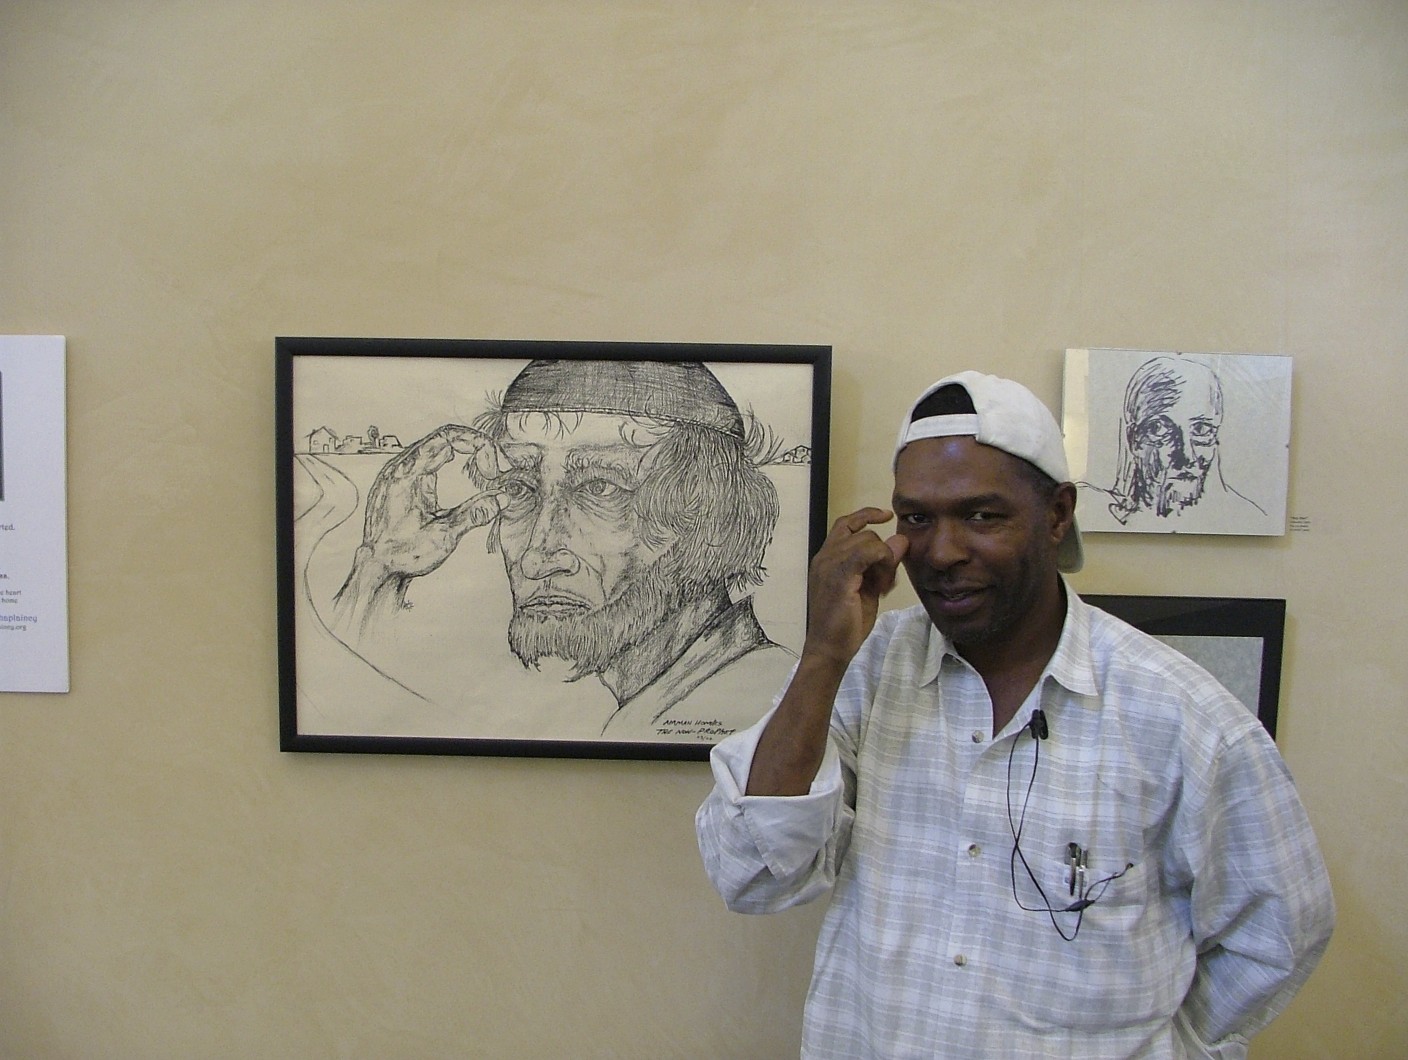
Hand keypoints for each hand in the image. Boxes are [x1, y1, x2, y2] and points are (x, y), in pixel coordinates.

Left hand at [331, 425, 508, 637]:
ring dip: (467, 453)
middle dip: (477, 448)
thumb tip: (503, 497)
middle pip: (445, 438)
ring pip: (438, 446)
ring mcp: (400, 472)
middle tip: (498, 471)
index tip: (493, 471)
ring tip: (489, 473)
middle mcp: (400, 466)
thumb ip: (474, 514)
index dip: (477, 446)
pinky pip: (431, 459)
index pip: (447, 437)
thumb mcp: (442, 536)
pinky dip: (454, 461)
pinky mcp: (404, 481)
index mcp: (405, 473)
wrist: (377, 569)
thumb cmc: (403, 554)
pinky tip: (471, 475)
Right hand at [744, 507, 906, 796]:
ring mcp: (829, 564)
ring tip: (883, 587)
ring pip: (869, 540)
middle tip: (886, 581)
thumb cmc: (846, 625)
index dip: (866, 514)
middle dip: (883, 552)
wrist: (829, 650)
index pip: (846, 523)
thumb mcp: (869, 589)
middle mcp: (825, 556)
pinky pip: (867, 551)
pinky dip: (881, 561)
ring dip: (884, 561)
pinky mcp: (839, 576)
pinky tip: (882, 583)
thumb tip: (901, 540)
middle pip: (863, 533)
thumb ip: (882, 565)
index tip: (886, 515)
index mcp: (827, 558)